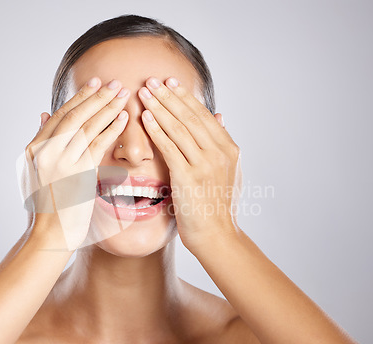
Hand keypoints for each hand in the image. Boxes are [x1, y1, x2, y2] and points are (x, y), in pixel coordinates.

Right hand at [17, 78, 129, 249]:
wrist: (50, 233)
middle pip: (75, 115)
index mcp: (34, 148)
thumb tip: (43, 113)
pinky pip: (98, 144)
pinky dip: (112, 128)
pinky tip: (124, 117)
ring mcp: (61, 161)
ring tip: (123, 94)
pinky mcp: (78, 173)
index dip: (79, 97)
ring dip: (107, 108)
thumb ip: (41, 140)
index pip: (61, 115)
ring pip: (88, 126)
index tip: (95, 83)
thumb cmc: (46, 203)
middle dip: (97, 96)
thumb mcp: (34, 169)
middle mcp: (46, 151)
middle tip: (114, 82)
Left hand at [138, 77, 242, 253]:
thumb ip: (221, 143)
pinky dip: (156, 130)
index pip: (203, 115)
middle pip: (190, 117)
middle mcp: (219, 153)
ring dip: (159, 107)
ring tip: (144, 92)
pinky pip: (169, 147)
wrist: (216, 235)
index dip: (185, 97)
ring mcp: (205, 164)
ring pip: (179, 128)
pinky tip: (145, 117)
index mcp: (229, 149)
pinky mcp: (189, 177)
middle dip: (168, 96)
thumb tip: (219, 115)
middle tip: (151, 80)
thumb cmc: (217, 204)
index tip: (170, 82)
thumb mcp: (227, 170)